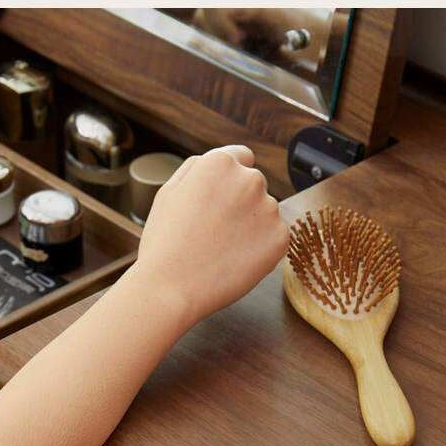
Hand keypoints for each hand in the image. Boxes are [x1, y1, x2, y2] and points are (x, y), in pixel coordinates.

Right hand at [135, 145, 289, 329]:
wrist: (171, 288)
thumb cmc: (165, 242)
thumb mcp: (169, 191)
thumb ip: (197, 168)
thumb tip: (221, 160)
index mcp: (221, 163)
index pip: (241, 158)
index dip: (228, 181)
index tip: (220, 201)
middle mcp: (250, 179)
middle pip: (253, 186)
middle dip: (240, 203)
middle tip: (214, 230)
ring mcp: (269, 209)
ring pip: (264, 213)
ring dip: (251, 225)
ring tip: (221, 248)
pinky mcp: (280, 238)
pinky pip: (274, 238)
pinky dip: (260, 248)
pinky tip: (235, 259)